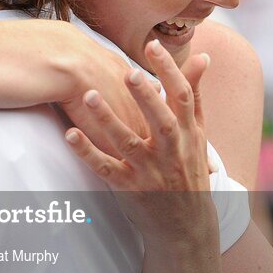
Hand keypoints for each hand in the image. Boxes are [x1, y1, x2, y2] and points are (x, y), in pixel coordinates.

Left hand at [63, 40, 215, 246]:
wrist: (186, 226)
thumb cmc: (188, 170)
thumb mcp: (197, 134)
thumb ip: (194, 95)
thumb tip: (203, 57)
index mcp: (187, 133)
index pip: (181, 97)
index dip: (169, 70)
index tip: (152, 45)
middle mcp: (171, 151)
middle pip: (159, 120)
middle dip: (145, 97)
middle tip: (127, 72)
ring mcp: (149, 171)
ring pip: (127, 143)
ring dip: (108, 119)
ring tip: (89, 95)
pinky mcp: (128, 187)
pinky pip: (104, 168)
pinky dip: (87, 152)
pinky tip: (69, 135)